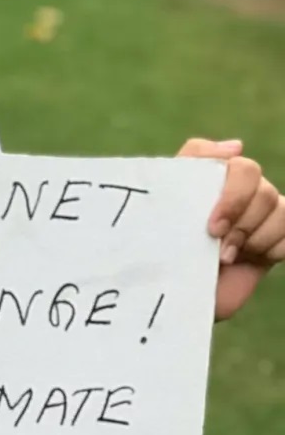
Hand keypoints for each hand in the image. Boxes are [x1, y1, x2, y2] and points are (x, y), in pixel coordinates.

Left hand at [178, 138, 284, 320]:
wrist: (173, 288)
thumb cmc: (161, 242)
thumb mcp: (166, 199)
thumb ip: (194, 162)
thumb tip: (236, 145)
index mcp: (215, 175)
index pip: (243, 167)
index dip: (233, 197)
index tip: (212, 227)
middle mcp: (242, 191)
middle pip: (265, 192)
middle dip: (243, 223)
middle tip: (219, 246)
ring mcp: (260, 216)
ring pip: (282, 212)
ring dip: (255, 239)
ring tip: (227, 256)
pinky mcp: (274, 242)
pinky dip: (273, 249)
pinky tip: (250, 258)